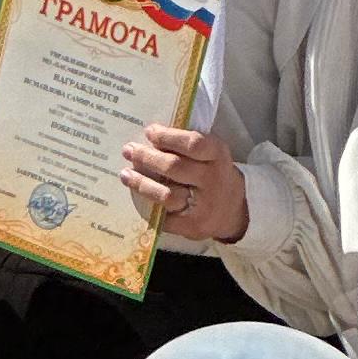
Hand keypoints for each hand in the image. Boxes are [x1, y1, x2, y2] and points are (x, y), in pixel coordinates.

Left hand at [122, 119, 250, 245]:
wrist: (232, 211)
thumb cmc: (212, 175)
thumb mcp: (211, 155)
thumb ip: (187, 145)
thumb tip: (150, 135)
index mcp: (218, 156)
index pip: (193, 143)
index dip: (168, 137)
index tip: (149, 132)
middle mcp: (214, 180)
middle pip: (174, 167)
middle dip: (147, 157)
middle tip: (129, 151)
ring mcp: (204, 205)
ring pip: (167, 194)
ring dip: (142, 183)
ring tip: (126, 174)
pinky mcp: (193, 226)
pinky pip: (164, 216)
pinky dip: (148, 206)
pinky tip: (138, 196)